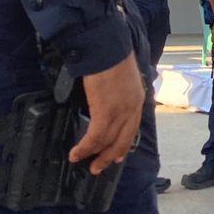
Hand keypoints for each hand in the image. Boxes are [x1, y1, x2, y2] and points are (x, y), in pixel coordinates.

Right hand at [68, 57, 143, 174]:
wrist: (106, 46)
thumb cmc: (110, 56)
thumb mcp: (121, 78)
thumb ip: (117, 94)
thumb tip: (105, 103)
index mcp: (137, 99)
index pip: (132, 129)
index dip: (123, 144)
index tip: (118, 156)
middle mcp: (132, 108)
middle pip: (122, 140)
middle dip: (109, 156)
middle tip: (97, 167)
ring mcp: (121, 111)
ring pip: (107, 141)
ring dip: (92, 154)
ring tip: (80, 160)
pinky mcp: (106, 111)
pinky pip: (95, 137)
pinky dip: (85, 147)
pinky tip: (76, 152)